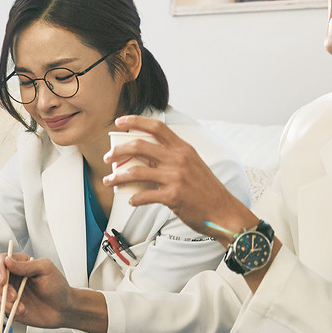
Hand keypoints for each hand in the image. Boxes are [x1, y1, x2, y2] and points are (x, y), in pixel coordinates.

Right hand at [0, 252, 75, 329]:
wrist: (64, 309)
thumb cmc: (58, 287)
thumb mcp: (46, 270)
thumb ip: (26, 265)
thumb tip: (7, 261)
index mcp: (20, 264)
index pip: (1, 260)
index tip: (4, 279)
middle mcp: (13, 277)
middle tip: (12, 295)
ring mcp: (11, 292)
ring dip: (6, 301)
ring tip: (22, 306)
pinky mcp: (11, 306)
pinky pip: (2, 307)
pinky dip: (10, 310)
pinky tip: (23, 310)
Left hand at [106, 115, 252, 238]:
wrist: (223, 211)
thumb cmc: (206, 189)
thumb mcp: (192, 164)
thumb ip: (172, 157)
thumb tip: (145, 157)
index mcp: (183, 148)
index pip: (157, 127)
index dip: (135, 121)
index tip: (119, 121)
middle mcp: (178, 159)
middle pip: (139, 146)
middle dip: (118, 151)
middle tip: (108, 157)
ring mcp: (175, 177)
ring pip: (135, 172)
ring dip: (117, 177)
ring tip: (110, 181)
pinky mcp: (172, 196)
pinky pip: (144, 195)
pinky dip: (134, 198)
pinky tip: (131, 200)